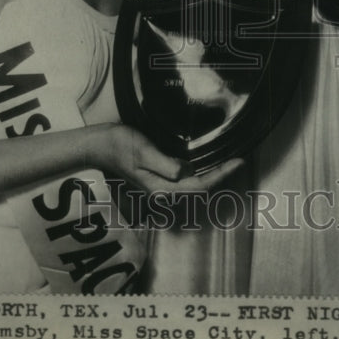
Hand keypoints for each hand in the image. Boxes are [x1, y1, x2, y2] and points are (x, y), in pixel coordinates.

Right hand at [89, 124, 242, 194]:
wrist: (99, 146)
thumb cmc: (120, 145)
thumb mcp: (143, 151)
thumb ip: (165, 164)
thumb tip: (187, 171)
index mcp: (161, 188)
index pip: (199, 185)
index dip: (221, 175)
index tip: (238, 162)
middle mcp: (162, 192)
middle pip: (200, 189)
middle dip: (221, 177)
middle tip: (240, 161)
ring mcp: (159, 188)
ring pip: (194, 186)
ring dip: (212, 176)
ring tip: (229, 163)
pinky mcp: (158, 180)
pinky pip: (185, 181)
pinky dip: (201, 174)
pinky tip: (207, 164)